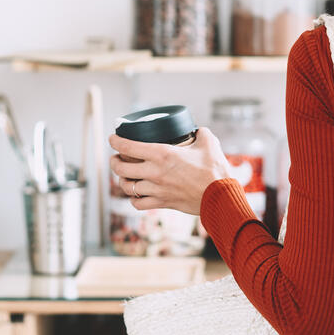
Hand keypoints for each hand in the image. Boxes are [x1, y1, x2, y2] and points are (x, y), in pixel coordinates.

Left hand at [108, 128, 230, 216]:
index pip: (128, 147)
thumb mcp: (209, 142)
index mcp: (162, 154)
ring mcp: (157, 190)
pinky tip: (137, 194)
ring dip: (122, 180)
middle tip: (115, 157)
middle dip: (114, 161)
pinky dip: (134, 198)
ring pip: (127, 187)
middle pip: (120, 168)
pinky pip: (138, 203)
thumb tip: (198, 131)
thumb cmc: (215, 170)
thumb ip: (201, 133)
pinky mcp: (163, 203)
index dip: (115, 141)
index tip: (112, 138)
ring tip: (123, 176)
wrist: (221, 196)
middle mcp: (155, 172)